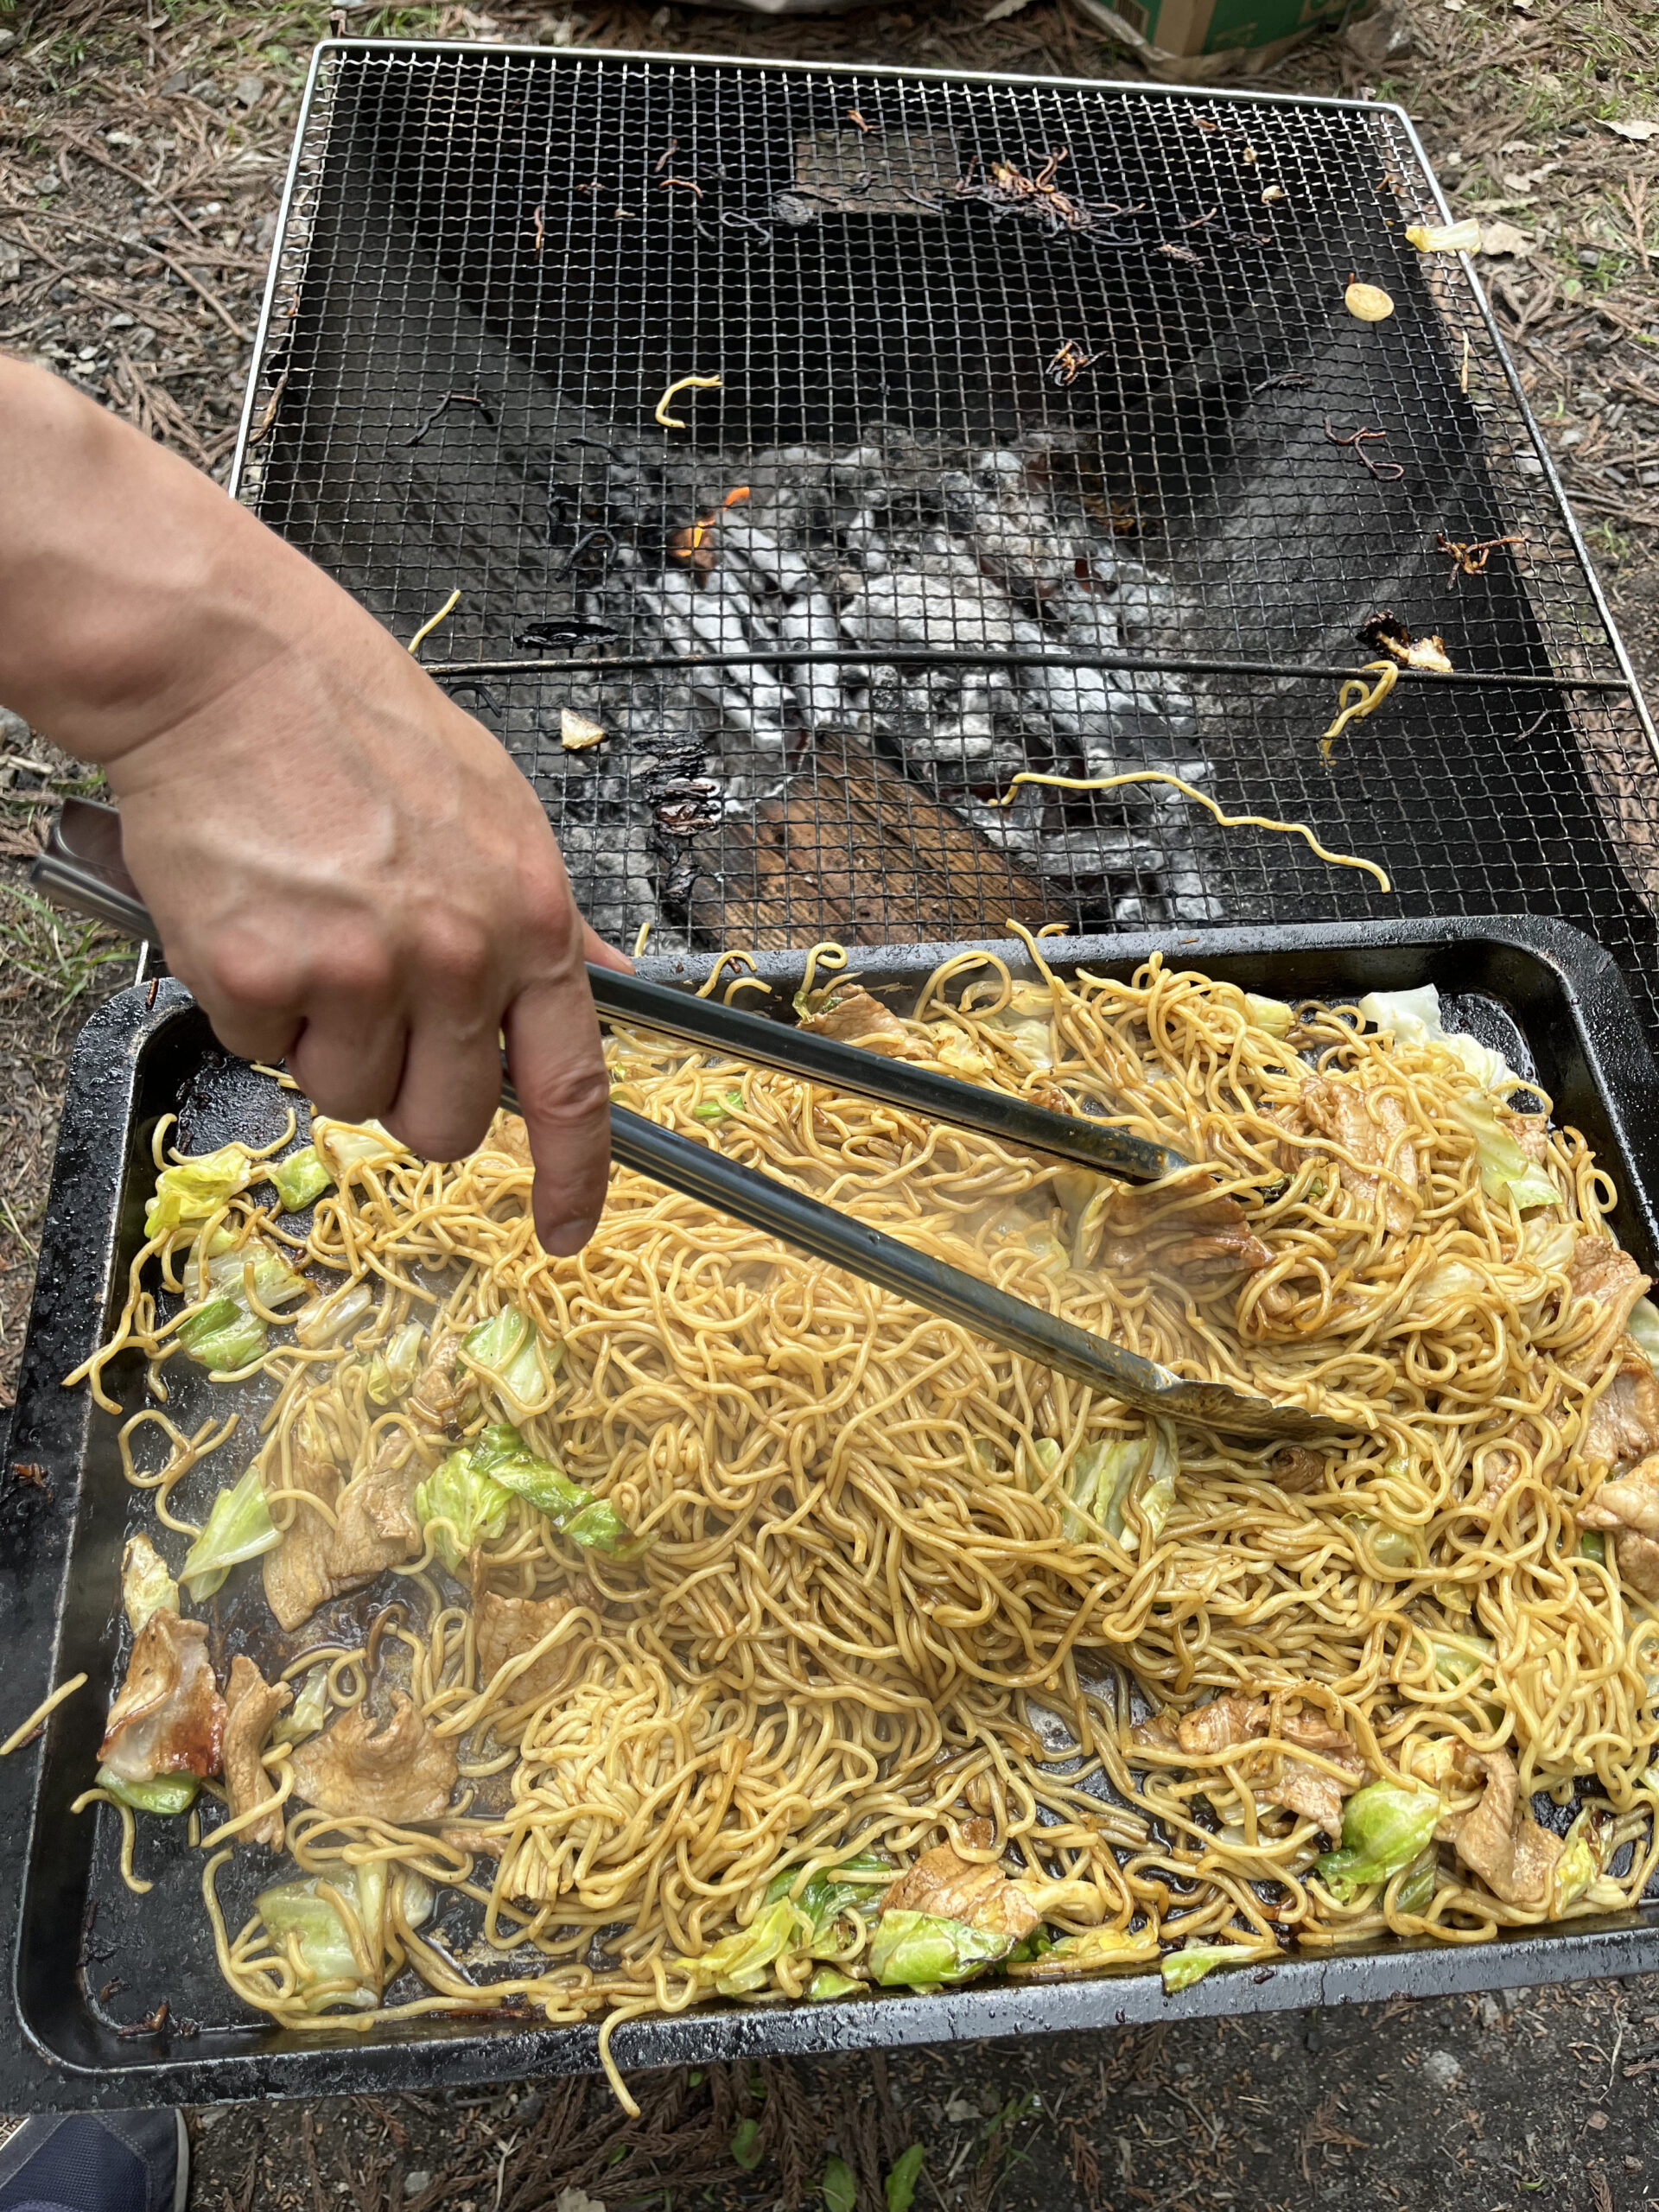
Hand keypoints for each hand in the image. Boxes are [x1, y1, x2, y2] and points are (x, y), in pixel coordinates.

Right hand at [0, 355, 627, 1254]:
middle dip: (407, 1091)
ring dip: (323, 1044)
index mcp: (532, 922)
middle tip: (370, 1013)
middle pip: (444, 1122)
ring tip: (311, 937)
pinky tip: (259, 923)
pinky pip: (263, 1052)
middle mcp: (459, 960)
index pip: (572, 1085)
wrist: (234, 673)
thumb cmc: (362, 730)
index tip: (565, 1227)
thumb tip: (606, 980)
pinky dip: (253, 1007)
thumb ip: (549, 916)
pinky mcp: (265, 980)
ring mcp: (361, 975)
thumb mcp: (500, 812)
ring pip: (346, 1096)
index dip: (574, 1173)